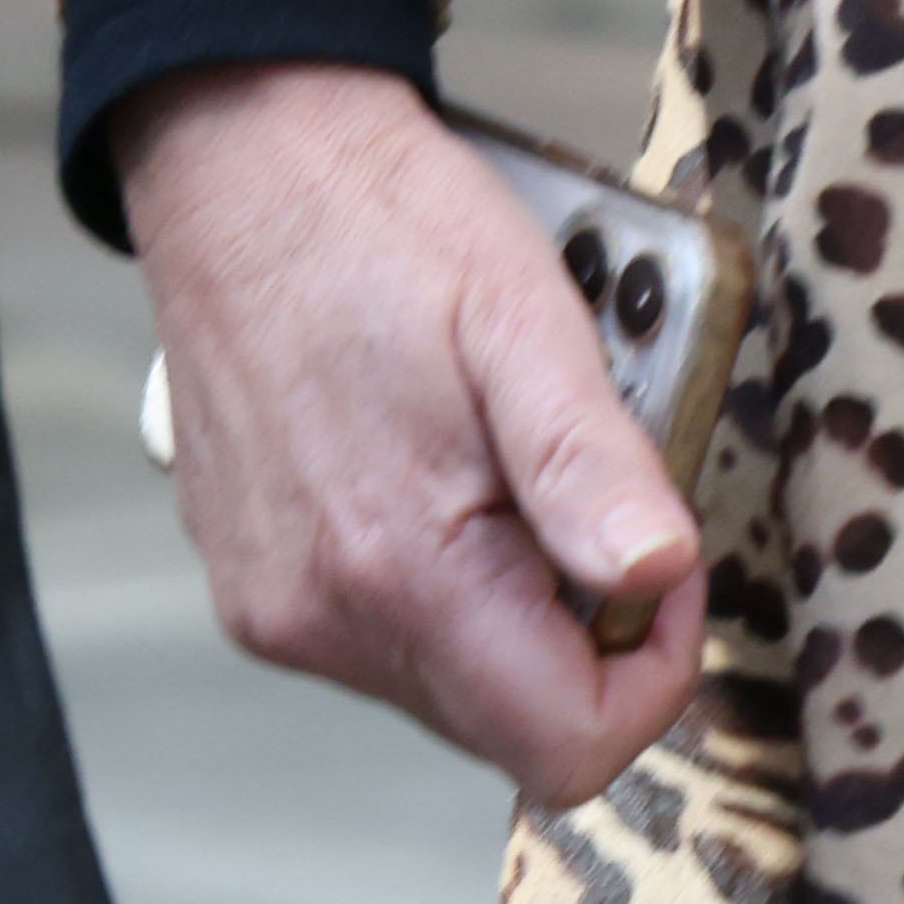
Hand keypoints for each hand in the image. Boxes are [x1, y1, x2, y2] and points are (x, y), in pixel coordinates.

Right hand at [116, 63, 711, 809]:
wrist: (241, 156)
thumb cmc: (384, 220)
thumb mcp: (525, 318)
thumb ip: (590, 464)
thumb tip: (658, 573)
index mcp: (400, 571)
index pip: (566, 746)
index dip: (652, 670)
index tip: (662, 556)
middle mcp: (319, 619)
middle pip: (509, 721)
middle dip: (582, 626)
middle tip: (590, 484)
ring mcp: (275, 606)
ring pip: (451, 678)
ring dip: (512, 594)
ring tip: (508, 454)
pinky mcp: (254, 579)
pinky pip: (385, 629)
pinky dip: (443, 571)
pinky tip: (442, 459)